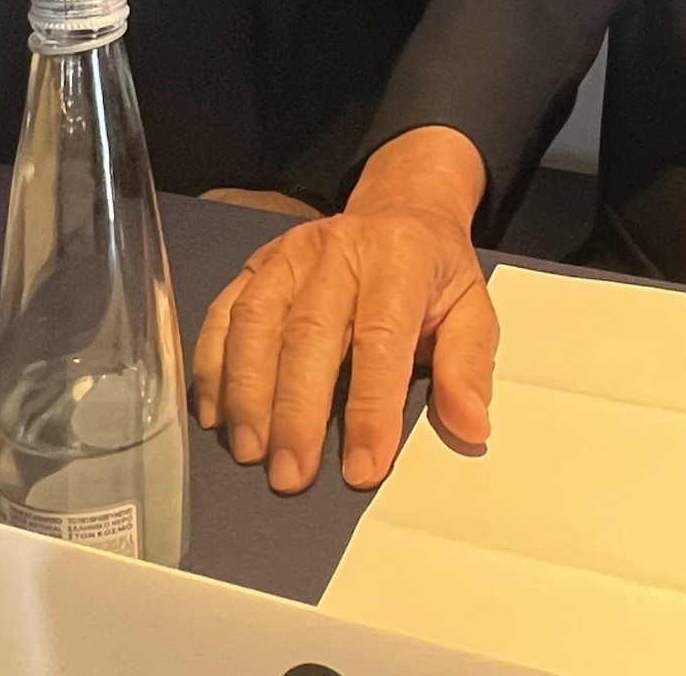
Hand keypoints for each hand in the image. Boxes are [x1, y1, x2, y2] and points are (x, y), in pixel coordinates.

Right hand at [193, 126, 496, 492]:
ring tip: (251, 452)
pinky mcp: (257, 263)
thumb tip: (470, 427)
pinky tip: (215, 414)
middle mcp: (339, 248)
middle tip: (291, 476)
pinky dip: (213, 365)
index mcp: (401, 257)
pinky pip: (224, 312)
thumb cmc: (434, 273)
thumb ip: (468, 368)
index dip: (369, 408)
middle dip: (296, 412)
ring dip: (248, 393)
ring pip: (256, 321)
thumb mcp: (472, 310)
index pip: (380, 338)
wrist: (400, 208)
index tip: (362, 469)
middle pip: (308, 332)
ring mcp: (290, 252)